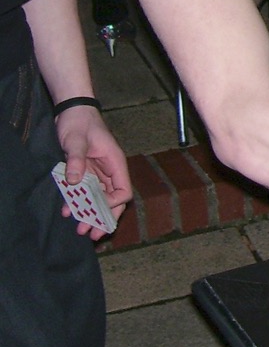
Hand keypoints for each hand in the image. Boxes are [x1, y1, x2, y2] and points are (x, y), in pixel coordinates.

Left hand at [55, 106, 131, 240]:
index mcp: (115, 163)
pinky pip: (86, 192)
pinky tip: (67, 211)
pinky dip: (79, 203)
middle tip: (92, 235)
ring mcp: (99, 172)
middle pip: (114, 200)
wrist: (72, 112)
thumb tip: (74, 181)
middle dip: (104, 217)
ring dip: (91, 214)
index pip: (123, 190)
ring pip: (100, 199)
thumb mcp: (76, 140)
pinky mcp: (87, 172)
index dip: (112, 204)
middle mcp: (111, 170)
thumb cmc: (79, 123)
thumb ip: (76, 159)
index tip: (96, 210)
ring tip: (80, 229)